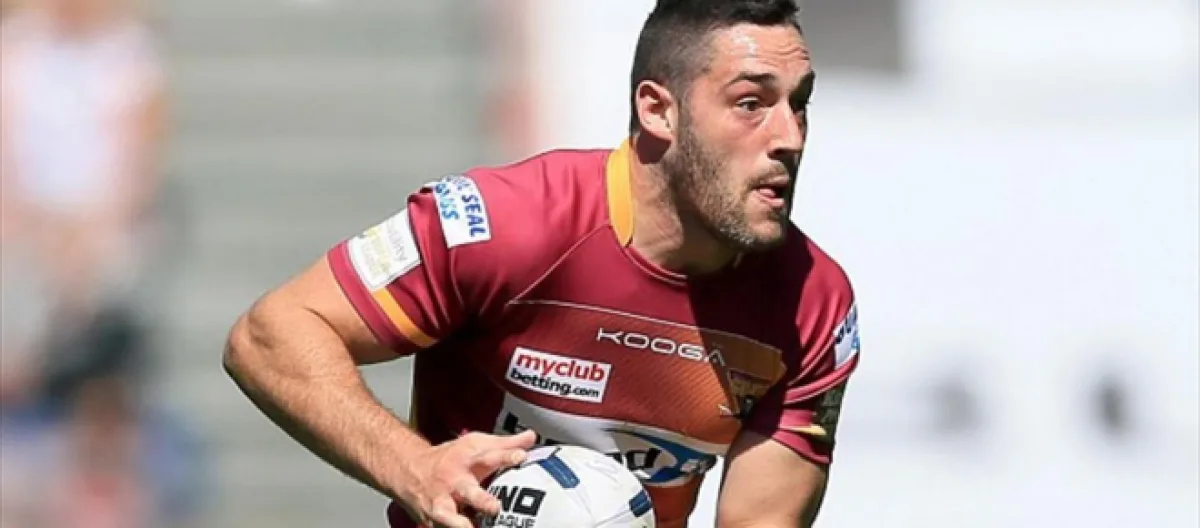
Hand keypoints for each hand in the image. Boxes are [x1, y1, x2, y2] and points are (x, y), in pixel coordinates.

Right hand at [396, 429, 536, 527]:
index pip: (489, 456)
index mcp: (467, 459)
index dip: (506, 456)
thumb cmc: (451, 458)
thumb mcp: (476, 445)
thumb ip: (505, 445)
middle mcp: (453, 481)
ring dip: (458, 524)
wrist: (410, 470)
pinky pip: (441, 527)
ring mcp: (441, 502)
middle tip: (496, 508)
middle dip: (481, 500)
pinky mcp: (432, 519)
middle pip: (467, 490)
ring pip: (447, 515)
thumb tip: (531, 437)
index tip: (522, 456)